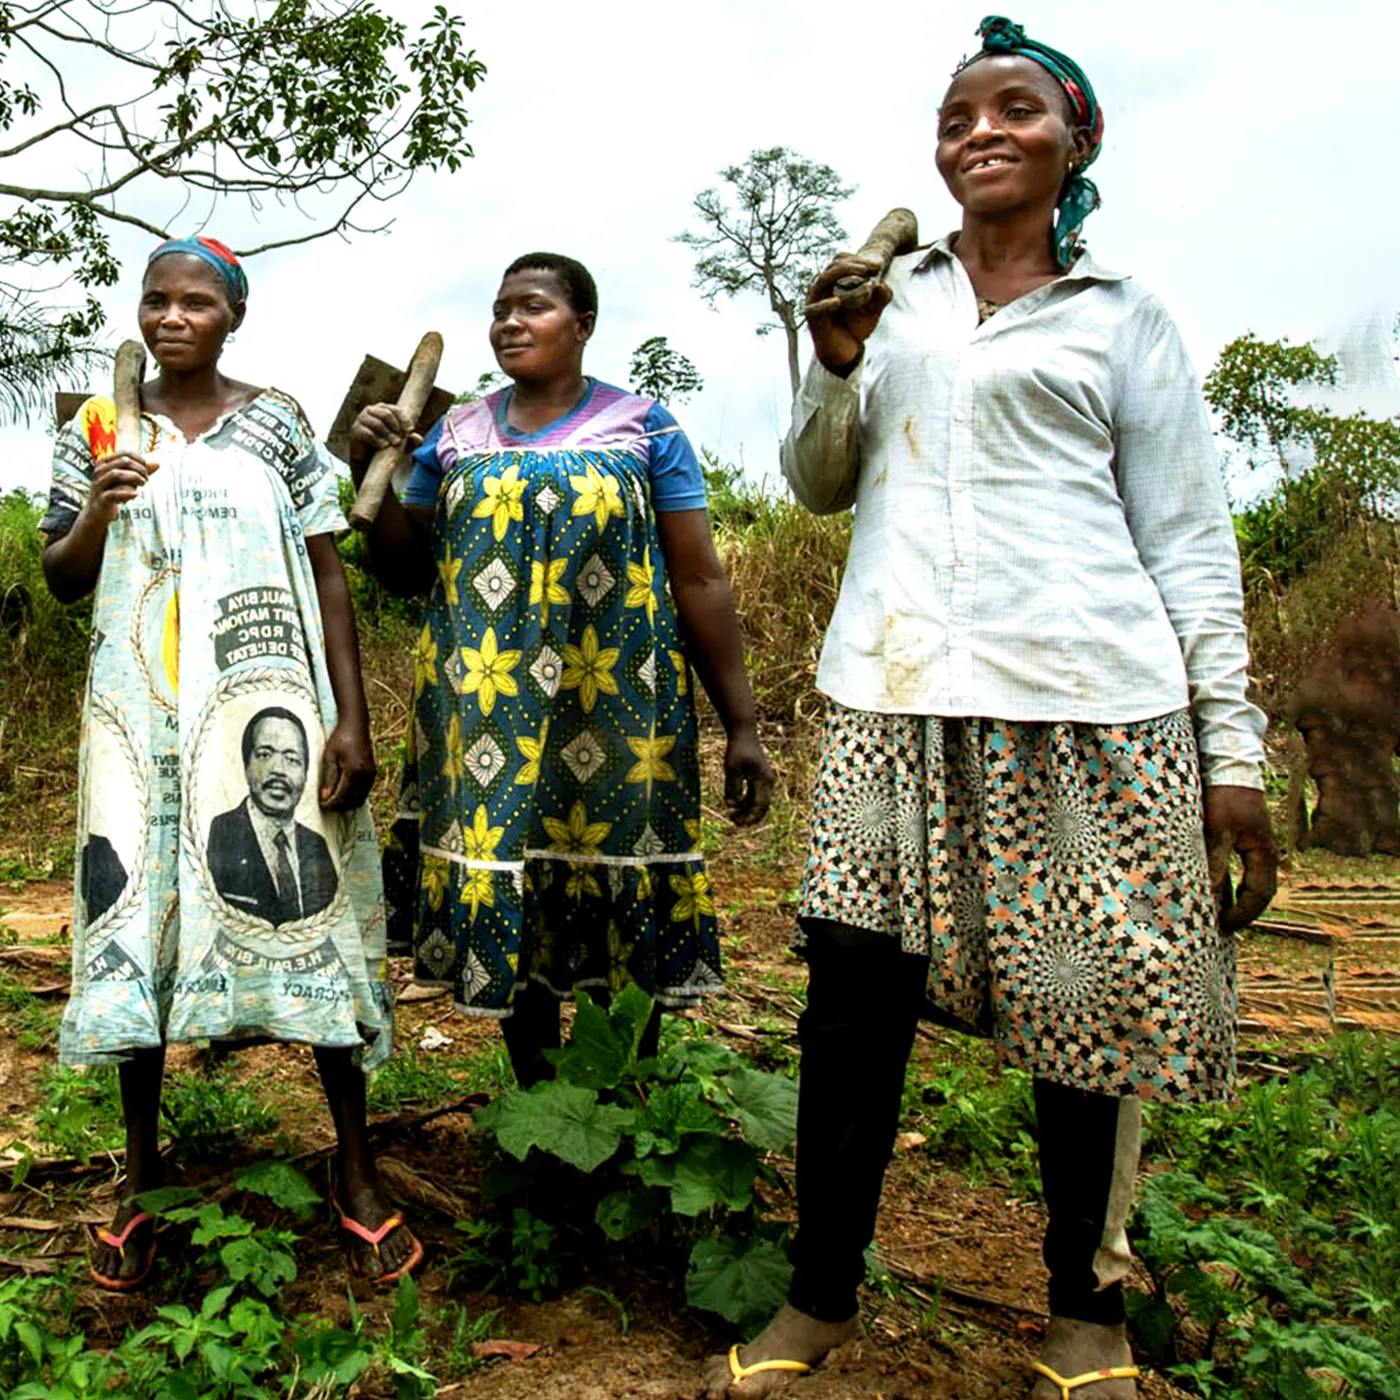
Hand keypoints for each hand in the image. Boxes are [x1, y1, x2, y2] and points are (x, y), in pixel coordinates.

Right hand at [85, 451, 154, 525]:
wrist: (99, 511)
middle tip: (146, 479)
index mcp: (105, 462)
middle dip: (140, 469)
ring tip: (143, 484)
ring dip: (134, 478)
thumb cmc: (114, 491)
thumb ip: (141, 471)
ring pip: (116, 474)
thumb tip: (157, 463)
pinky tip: (136, 494)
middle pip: (123, 462)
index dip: (140, 460)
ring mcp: (99, 484)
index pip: (125, 453)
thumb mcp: (128, 480)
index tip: (147, 469)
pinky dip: (127, 493)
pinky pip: (113, 493)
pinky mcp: (101, 498)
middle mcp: (99, 471)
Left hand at [320, 719, 376, 811]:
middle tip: (327, 804)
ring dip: (347, 803)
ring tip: (334, 800)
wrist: (356, 725)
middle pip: (352, 801)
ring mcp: (371, 775)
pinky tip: (345, 793)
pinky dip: (355, 797)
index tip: (322, 805)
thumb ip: (328, 778)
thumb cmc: (340, 738)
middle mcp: (365, 775)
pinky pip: (365, 792)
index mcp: (353, 771)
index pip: (342, 796)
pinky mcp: (373, 773)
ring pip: (360, 799)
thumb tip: (325, 797)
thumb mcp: (329, 756)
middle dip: (339, 806)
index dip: (331, 804)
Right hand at [350, 402, 421, 477]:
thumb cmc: (387, 447)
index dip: (404, 419)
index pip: (395, 409)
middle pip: (386, 414)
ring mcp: (361, 419)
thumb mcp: (402, 445)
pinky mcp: (355, 430)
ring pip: (377, 423)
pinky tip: (384, 446)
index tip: (410, 430)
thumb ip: (411, 441)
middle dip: (395, 427)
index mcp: (383, 409)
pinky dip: (377, 440)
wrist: (369, 458)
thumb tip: (418, 438)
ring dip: (388, 434)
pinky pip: (367, 433)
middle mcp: (371, 410)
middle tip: (400, 440)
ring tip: (395, 444)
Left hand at [724, 726, 774, 827]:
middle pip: (762, 806)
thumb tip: (731, 806)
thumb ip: (732, 788)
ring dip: (747, 810)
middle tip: (734, 823)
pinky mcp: (760, 777)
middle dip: (749, 817)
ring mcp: (765, 779)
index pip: (760, 805)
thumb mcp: (732, 769)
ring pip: (759, 801)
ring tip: (732, 816)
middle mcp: (768, 781)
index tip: (738, 824)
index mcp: (764, 780)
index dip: (750, 817)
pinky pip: (756, 794)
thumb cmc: (737, 749)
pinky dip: (746, 801)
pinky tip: (734, 805)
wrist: (743, 733)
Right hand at [805, 253, 893, 376]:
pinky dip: (825, 305)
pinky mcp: (812, 318)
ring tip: (862, 276)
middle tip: (873, 268)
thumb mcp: (874, 310)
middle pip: (834, 265)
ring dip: (842, 274)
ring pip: (824, 279)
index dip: (858, 259)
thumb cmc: (857, 327)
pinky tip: (838, 302)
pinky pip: (815, 308)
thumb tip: (880, 285)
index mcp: (834, 282)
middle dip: (854, 264)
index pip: (841, 260)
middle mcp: (822, 288)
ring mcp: (815, 301)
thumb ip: (882, 297)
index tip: (877, 266)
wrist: (845, 353)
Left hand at [1203, 785, 1277, 930]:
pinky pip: (1244, 868)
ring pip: (1252, 879)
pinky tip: (1215, 886)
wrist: (1229, 766)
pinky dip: (1232, 882)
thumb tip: (1209, 894)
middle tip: (1222, 926)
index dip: (1244, 913)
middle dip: (1243, 910)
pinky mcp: (1245, 837)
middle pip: (1260, 890)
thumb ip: (1214, 862)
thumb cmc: (1225, 797)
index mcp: (1263, 853)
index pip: (1260, 894)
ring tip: (1218, 912)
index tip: (1224, 924)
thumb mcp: (1216, 830)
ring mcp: (1257, 844)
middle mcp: (1265, 851)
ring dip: (1238, 897)